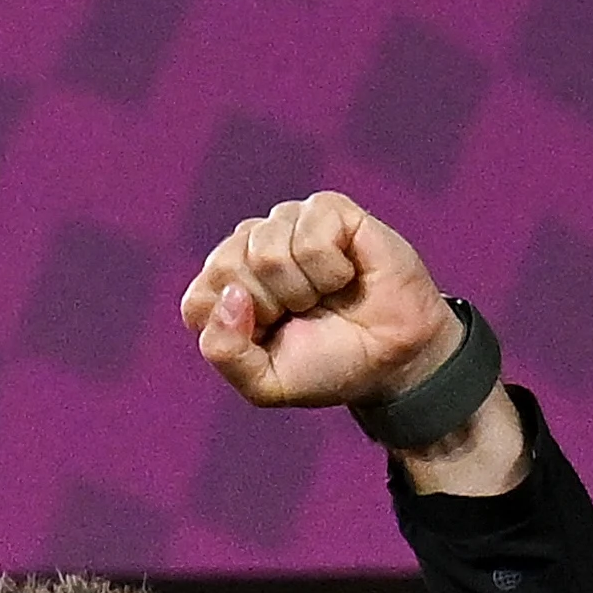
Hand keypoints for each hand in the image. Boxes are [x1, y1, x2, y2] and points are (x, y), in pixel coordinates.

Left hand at [175, 193, 453, 415]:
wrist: (394, 358)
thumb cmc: (328, 365)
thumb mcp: (264, 382)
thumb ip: (224, 352)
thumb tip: (231, 295)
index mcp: (222, 288)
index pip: (199, 301)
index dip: (239, 328)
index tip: (274, 337)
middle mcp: (248, 249)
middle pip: (227, 268)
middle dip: (271, 305)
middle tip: (304, 314)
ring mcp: (286, 225)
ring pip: (266, 250)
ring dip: (303, 289)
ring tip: (326, 295)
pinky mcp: (327, 210)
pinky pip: (309, 235)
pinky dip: (330, 268)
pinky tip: (345, 273)